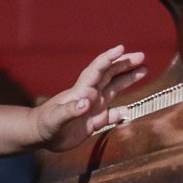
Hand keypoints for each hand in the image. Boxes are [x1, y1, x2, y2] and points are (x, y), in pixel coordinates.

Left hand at [31, 45, 148, 150]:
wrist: (39, 134)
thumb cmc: (45, 123)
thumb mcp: (55, 118)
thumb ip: (70, 110)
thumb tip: (86, 102)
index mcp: (81, 90)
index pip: (97, 70)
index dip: (109, 58)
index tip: (121, 48)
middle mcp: (90, 95)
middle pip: (110, 75)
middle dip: (125, 64)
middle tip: (142, 56)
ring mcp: (93, 107)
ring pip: (114, 89)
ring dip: (128, 79)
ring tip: (144, 70)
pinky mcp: (94, 121)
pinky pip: (112, 114)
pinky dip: (122, 112)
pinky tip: (129, 110)